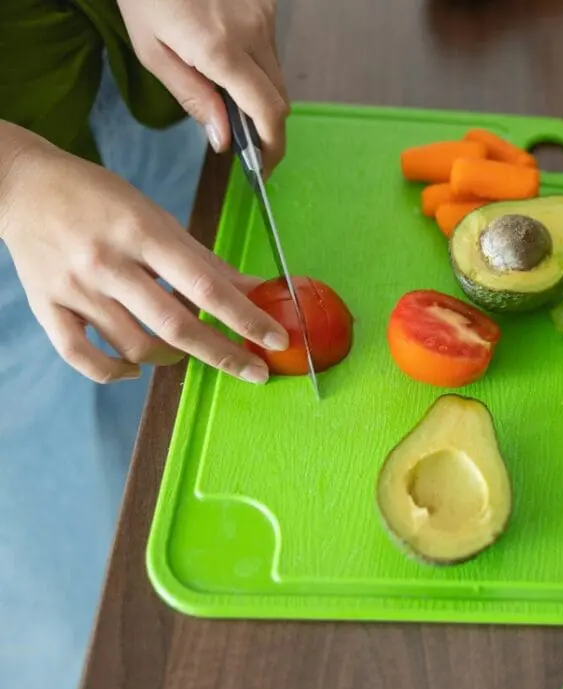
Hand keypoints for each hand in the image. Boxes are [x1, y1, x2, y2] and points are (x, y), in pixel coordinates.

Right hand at [0, 130, 288, 383]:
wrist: (19, 184)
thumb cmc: (98, 198)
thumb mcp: (157, 217)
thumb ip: (204, 260)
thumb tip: (256, 290)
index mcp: (142, 232)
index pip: (206, 287)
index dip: (247, 318)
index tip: (277, 340)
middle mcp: (108, 263)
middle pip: (176, 325)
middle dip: (224, 354)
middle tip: (256, 371)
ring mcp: (74, 288)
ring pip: (135, 347)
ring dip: (173, 360)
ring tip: (189, 353)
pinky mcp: (46, 306)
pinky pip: (82, 356)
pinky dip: (113, 372)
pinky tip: (134, 369)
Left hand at [118, 0, 289, 174]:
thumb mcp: (152, 51)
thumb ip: (192, 97)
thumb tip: (222, 139)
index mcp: (220, 50)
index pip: (266, 111)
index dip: (272, 146)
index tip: (264, 166)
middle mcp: (253, 32)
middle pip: (280, 98)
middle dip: (268, 127)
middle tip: (247, 145)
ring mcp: (265, 16)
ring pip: (278, 74)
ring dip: (260, 93)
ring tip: (227, 92)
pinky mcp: (267, 4)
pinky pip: (271, 49)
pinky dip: (256, 65)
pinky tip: (227, 55)